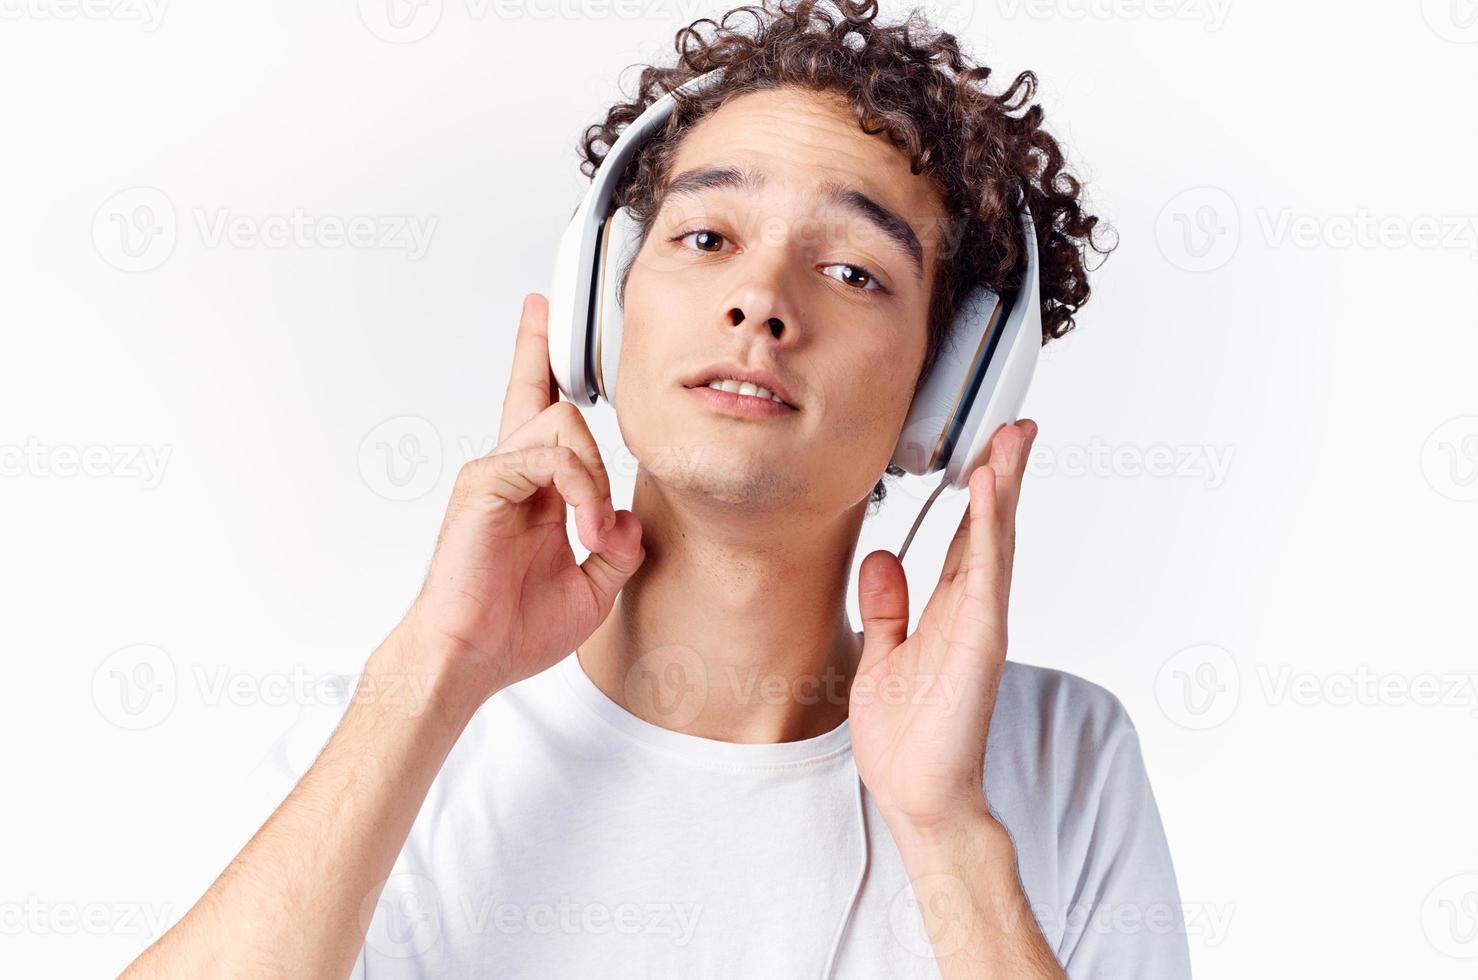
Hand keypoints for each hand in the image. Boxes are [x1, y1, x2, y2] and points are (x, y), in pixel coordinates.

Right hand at [394, 292, 644, 714]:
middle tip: (598, 528)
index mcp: (531, 489)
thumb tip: (630, 518)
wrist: (471, 659)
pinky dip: (580, 492)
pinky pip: (551, 458)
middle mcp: (510, 471)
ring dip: (594, 481)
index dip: (541, 357)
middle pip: (551, 398)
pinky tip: (581, 532)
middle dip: (584, 432)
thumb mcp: (592, 589)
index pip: (542, 408)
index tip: (541, 311)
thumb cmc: (513, 630)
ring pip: (565, 424)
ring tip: (591, 539)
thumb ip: (618, 548)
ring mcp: (494, 472)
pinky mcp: (484, 482)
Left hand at [849, 419, 1037, 835]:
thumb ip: (887, 607)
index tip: (986, 447)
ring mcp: (981, 624)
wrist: (916, 796)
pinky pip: (986, 573)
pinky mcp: (979, 642)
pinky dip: (990, 528)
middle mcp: (972, 611)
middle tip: (1016, 423)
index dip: (978, 492)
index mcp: (949, 612)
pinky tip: (989, 490)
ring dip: (1005, 486)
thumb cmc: (906, 738)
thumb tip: (882, 560)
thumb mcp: (881, 655)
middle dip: (1004, 474)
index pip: (970, 538)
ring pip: (997, 540)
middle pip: (993, 528)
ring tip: (1011, 437)